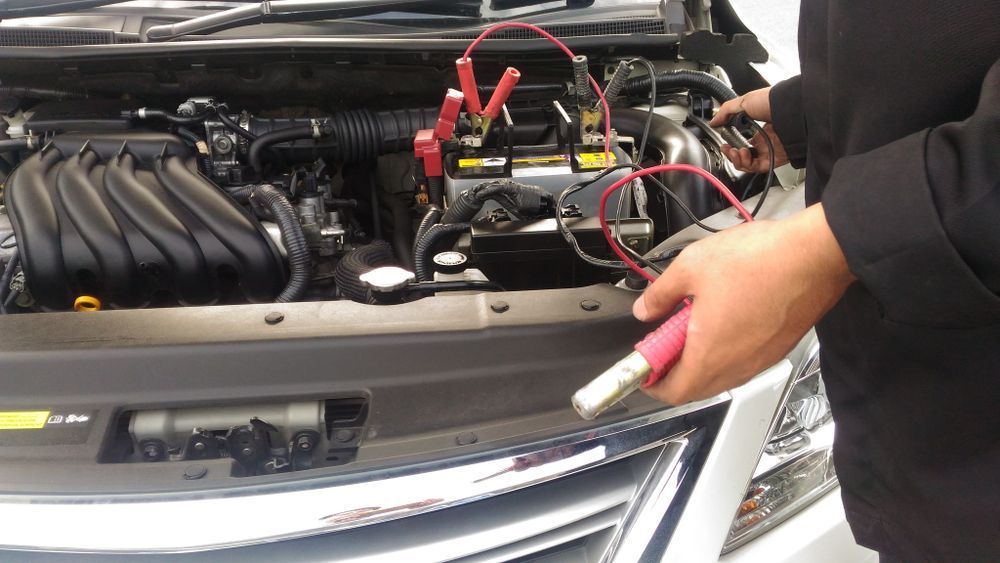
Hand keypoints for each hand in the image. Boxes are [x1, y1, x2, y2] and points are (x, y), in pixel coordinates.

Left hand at [632, 204, 854, 404]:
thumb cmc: (760, 261)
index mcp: (709, 356)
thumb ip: (660, 294)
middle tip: (663, 343)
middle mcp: (737, 367)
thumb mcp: (691, 268)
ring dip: (700, 360)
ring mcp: (761, 360)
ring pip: (720, 375)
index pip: (673, 392)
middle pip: (696, 388)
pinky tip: (721, 318)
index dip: (652, 384)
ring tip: (690, 324)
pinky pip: (742, 361)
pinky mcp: (778, 348)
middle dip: (674, 371)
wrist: (815, 254)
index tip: (643, 367)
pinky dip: (724, 350)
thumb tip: (645, 308)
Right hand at [709, 87, 788, 172]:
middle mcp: (765, 141)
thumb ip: (726, 111)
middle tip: (727, 148)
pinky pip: (756, 168)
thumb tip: (714, 121)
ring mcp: (769, 150)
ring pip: (748, 164)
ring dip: (737, 160)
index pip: (742, 143)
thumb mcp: (744, 101)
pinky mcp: (774, 158)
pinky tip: (743, 154)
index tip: (724, 142)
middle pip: (743, 156)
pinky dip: (746, 164)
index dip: (731, 145)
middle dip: (731, 154)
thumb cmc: (773, 101)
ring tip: (735, 151)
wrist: (791, 107)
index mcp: (759, 129)